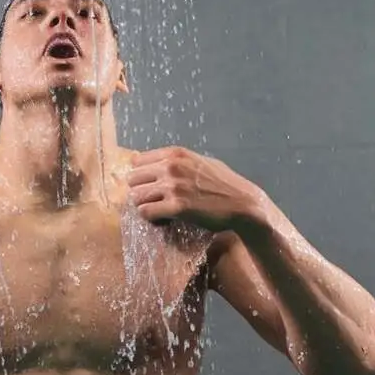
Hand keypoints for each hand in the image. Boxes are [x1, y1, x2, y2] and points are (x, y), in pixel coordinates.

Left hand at [127, 147, 268, 231]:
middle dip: (141, 192)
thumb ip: (179, 161)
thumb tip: (157, 163)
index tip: (152, 187)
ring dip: (146, 207)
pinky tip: (166, 220)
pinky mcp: (176, 207)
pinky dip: (153, 219)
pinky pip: (146, 213)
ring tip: (161, 212)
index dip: (142, 176)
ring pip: (136, 197)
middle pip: (132, 180)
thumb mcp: (202, 162)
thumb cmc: (225, 184)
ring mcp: (173, 186)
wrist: (242, 204)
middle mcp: (171, 166)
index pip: (137, 162)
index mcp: (176, 153)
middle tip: (155, 202)